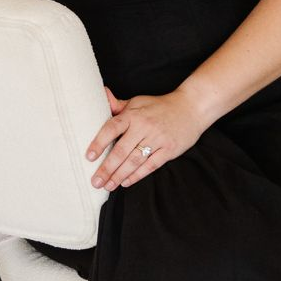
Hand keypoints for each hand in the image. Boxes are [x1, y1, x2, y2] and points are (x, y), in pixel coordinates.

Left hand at [85, 84, 206, 189]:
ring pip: (135, 161)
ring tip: (108, 186)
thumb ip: (118, 105)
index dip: (99, 143)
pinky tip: (126, 182)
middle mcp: (144, 127)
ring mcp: (158, 139)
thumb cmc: (160, 106)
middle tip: (96, 182)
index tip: (89, 157)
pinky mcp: (169, 150)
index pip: (112, 128)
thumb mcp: (138, 102)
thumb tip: (100, 94)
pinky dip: (138, 175)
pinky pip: (151, 165)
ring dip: (120, 175)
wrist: (191, 108)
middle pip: (121, 150)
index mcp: (133, 115)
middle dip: (107, 168)